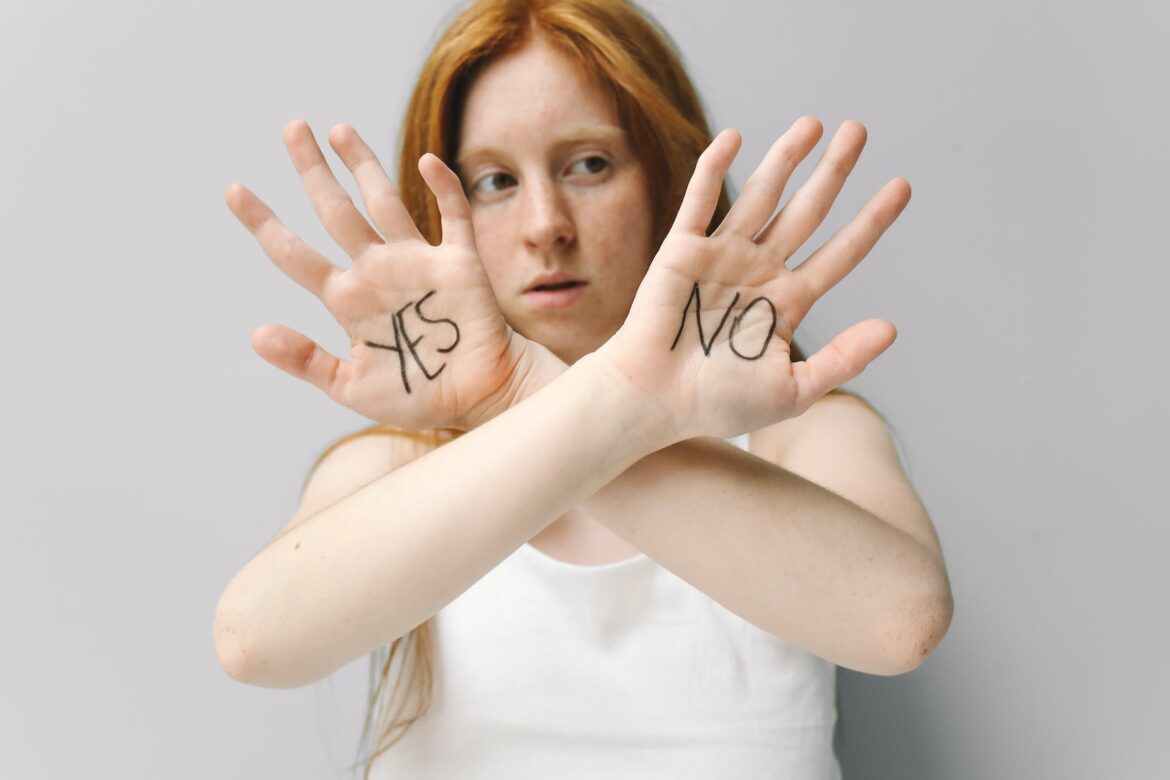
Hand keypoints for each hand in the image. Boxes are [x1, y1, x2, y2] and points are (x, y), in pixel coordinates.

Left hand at [225, 120, 555, 430]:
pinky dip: (443, 188)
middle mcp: (377, 271)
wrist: (478, 401)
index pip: (295, 254)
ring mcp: (417, 263)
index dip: (264, 223)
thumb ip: (307, 359)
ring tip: (337, 129)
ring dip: (363, 164)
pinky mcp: (458, 263)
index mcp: (347, 299)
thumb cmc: (418, 397)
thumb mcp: (350, 387)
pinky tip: (426, 162)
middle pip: (335, 210)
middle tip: (291, 128)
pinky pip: (452, 216)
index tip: (234, 191)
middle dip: (312, 170)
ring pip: (385, 201)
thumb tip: (254, 334)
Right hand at [593, 117, 909, 441]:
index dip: (872, 220)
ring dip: (785, 158)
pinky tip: (734, 137)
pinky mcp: (682, 251)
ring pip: (761, 196)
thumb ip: (843, 360)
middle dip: (833, 171)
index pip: (840, 253)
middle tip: (858, 130)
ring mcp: (721, 257)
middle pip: (807, 210)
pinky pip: (701, 203)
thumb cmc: (716, 403)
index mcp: (787, 301)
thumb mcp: (793, 390)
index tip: (902, 186)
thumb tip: (892, 328)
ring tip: (813, 123)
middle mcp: (759, 271)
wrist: (654, 403)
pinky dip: (713, 168)